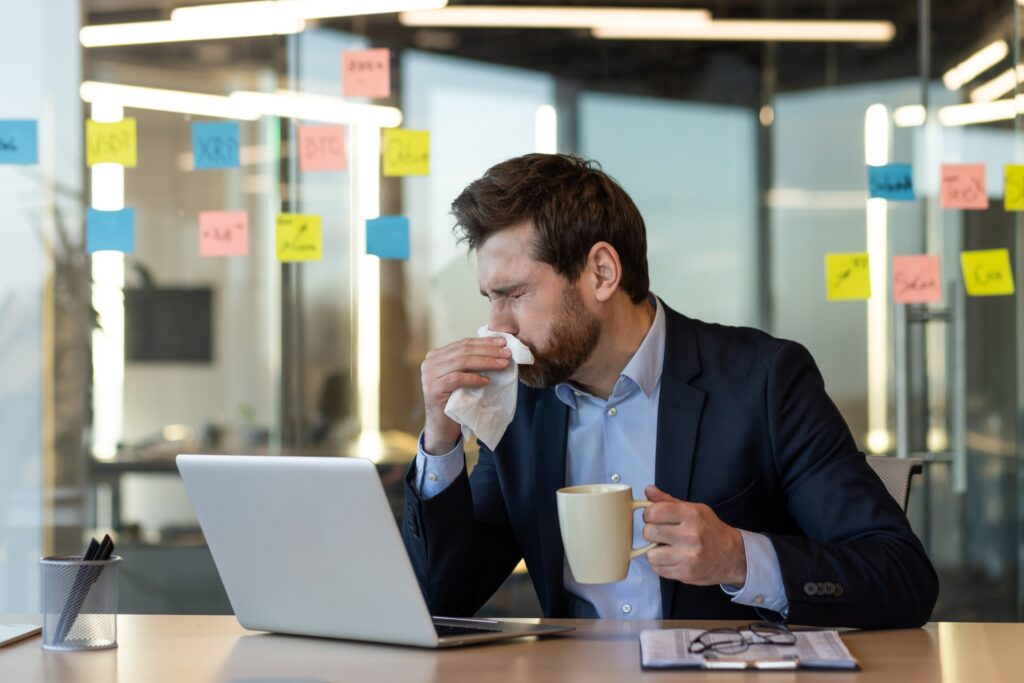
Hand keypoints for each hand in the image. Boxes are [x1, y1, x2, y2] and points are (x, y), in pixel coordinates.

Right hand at [420, 336, 511, 453]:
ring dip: (486, 362)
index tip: (503, 342)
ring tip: (503, 365)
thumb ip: (471, 362)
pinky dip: (474, 378)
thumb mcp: (463, 377)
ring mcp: (429, 376)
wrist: (443, 428)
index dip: (485, 342)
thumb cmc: (456, 401)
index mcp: (436, 355)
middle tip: (507, 354)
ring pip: (462, 362)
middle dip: (488, 351)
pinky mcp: (433, 389)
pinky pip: (457, 379)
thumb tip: (498, 348)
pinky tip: (487, 380)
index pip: (464, 343)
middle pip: (464, 351)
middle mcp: (430, 362)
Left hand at [641, 485, 746, 586]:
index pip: (654, 512)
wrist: (732, 556)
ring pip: (651, 555)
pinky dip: (660, 564)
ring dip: (655, 552)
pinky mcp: (686, 574)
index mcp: (691, 515)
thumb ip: (668, 501)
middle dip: (651, 532)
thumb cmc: (710, 530)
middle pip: (649, 533)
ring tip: (665, 548)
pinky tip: (671, 558)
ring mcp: (688, 557)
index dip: (649, 514)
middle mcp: (690, 535)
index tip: (654, 517)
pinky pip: (658, 570)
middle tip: (660, 533)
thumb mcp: (693, 509)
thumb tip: (648, 490)